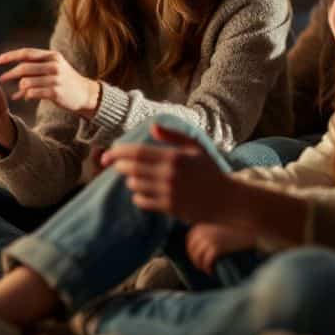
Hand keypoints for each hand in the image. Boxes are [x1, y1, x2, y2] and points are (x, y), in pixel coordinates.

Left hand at [0, 47, 100, 117]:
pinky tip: (25, 98)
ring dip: (20, 88)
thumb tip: (13, 73)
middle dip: (10, 74)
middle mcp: (54, 65)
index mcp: (52, 56)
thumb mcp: (53, 68)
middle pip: (24, 68)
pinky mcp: (55, 92)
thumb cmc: (65, 81)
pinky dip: (25, 96)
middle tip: (2, 79)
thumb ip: (35, 67)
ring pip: (26, 82)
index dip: (9, 56)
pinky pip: (32, 93)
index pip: (26, 53)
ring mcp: (55, 79)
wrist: (85, 94)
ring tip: (20, 92)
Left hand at [101, 123, 239, 223]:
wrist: (226, 200)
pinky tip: (142, 192)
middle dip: (119, 166)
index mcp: (174, 156)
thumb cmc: (210, 171)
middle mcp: (169, 174)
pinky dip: (138, 196)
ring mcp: (168, 192)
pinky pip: (142, 201)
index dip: (118, 152)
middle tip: (116, 165)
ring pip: (134, 185)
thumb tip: (152, 126)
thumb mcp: (195, 147)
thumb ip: (173, 135)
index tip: (108, 154)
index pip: (137, 152)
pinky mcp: (169, 207)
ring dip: (130, 181)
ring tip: (134, 178)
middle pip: (131, 168)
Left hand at [186, 223, 256, 274]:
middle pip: (192, 251)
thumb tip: (192, 251)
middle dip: (197, 261)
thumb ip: (205, 236)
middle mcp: (203, 232)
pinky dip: (208, 269)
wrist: (251, 233)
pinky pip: (206, 262)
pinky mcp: (216, 248)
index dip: (193, 253)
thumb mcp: (216, 230)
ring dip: (202, 266)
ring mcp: (210, 240)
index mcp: (201, 227)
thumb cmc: (234, 234)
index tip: (200, 259)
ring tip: (209, 270)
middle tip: (205, 267)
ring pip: (198, 258)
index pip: (190, 242)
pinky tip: (212, 272)